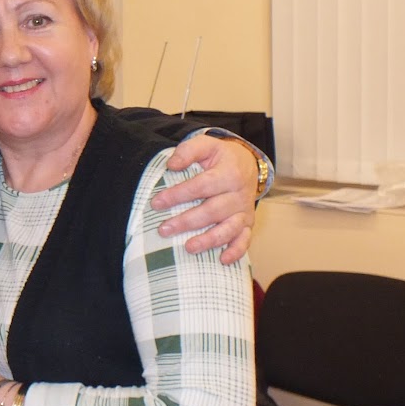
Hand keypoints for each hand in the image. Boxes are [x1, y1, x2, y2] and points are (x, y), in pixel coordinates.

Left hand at [152, 135, 256, 264]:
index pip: (200, 186)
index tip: (157, 203)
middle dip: (186, 222)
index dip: (178, 195)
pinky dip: (237, 251)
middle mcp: (238, 194)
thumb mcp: (206, 145)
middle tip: (163, 230)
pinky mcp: (248, 223)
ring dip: (209, 240)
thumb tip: (171, 165)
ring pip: (228, 228)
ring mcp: (244, 211)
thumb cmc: (220, 157)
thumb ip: (188, 151)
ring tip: (188, 248)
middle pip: (212, 211)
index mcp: (228, 174)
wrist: (247, 163)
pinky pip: (245, 239)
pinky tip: (223, 261)